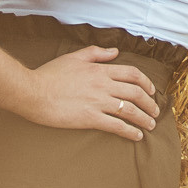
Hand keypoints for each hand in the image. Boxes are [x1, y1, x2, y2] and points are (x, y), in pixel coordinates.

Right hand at [22, 43, 159, 139]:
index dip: (147, 83)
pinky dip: (130, 131)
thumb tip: (115, 51)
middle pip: (136, 93)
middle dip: (150, 104)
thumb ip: (96, 53)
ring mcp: (98, 102)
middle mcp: (103, 85)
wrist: (32, 91)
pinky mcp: (90, 118)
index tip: (152, 92)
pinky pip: (117, 125)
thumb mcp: (73, 57)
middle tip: (155, 112)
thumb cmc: (49, 75)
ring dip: (144, 119)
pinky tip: (137, 136)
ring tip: (150, 126)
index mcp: (100, 70)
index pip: (132, 74)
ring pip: (130, 110)